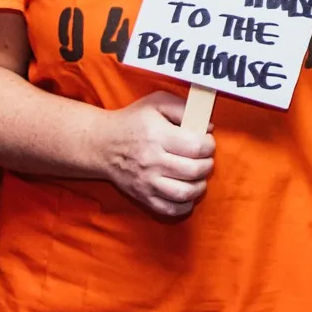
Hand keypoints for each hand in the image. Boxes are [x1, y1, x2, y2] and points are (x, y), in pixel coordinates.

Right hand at [89, 90, 216, 218]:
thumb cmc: (132, 121)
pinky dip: (184, 205)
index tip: (207, 142)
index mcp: (157, 135)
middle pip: (194, 170)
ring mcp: (147, 182)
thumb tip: (208, 126)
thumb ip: (183, 108)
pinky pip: (169, 209)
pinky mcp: (142, 196)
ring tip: (198, 177)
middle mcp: (152, 161)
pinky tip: (187, 193)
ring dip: (200, 186)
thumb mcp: (156, 102)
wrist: (102, 144)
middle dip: (207, 165)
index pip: (196, 147)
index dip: (209, 145)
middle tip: (205, 159)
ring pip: (184, 193)